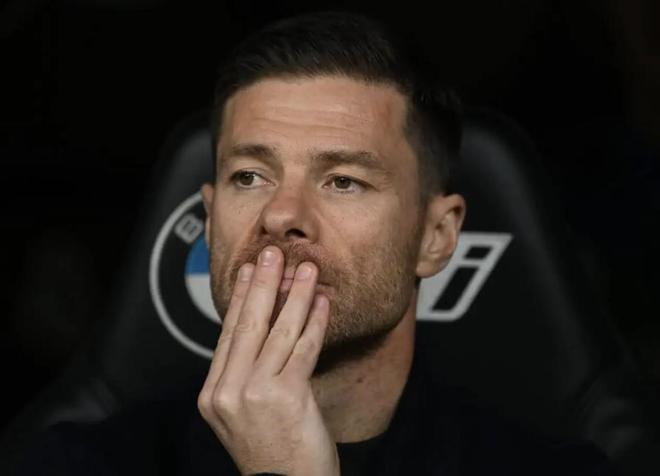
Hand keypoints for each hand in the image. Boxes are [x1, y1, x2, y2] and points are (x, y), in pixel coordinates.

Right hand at [197, 246, 338, 475]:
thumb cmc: (274, 452)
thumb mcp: (246, 413)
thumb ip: (246, 374)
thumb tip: (262, 329)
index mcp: (213, 394)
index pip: (228, 334)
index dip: (240, 298)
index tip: (248, 270)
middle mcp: (227, 392)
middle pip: (248, 325)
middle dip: (262, 284)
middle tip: (271, 253)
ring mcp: (254, 394)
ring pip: (278, 331)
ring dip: (295, 295)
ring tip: (306, 269)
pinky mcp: (285, 396)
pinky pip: (303, 348)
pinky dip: (315, 322)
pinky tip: (323, 303)